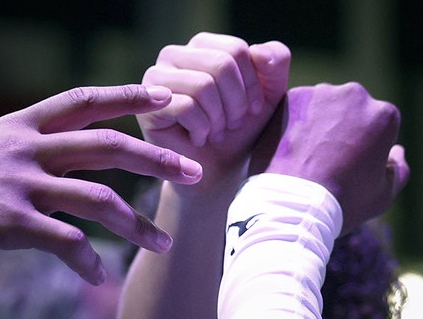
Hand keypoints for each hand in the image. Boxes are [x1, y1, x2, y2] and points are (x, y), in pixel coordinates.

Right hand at [0, 85, 201, 284]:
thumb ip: (7, 144)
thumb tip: (31, 147)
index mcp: (17, 126)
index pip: (82, 102)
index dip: (127, 97)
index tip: (163, 98)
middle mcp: (25, 149)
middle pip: (109, 147)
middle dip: (159, 158)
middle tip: (196, 171)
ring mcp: (18, 185)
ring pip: (99, 200)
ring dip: (139, 224)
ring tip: (164, 243)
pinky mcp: (7, 224)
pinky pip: (65, 243)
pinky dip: (87, 261)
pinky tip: (95, 277)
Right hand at [137, 32, 290, 194]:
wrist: (220, 170)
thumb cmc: (242, 129)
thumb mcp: (269, 92)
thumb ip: (275, 62)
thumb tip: (259, 51)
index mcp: (203, 45)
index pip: (236, 50)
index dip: (252, 85)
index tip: (252, 109)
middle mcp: (174, 54)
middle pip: (220, 65)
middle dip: (236, 103)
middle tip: (232, 125)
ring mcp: (155, 79)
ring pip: (203, 86)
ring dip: (219, 118)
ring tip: (216, 132)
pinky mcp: (147, 107)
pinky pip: (185, 108)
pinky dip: (202, 129)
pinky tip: (199, 138)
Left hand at [251, 82, 409, 231]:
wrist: (294, 202)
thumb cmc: (343, 202)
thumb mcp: (382, 195)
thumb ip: (398, 169)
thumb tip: (397, 151)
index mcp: (384, 115)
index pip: (381, 123)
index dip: (370, 143)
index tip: (355, 162)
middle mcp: (355, 94)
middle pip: (353, 108)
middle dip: (346, 126)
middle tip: (330, 156)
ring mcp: (321, 93)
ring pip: (325, 104)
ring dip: (321, 120)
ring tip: (308, 152)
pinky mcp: (292, 96)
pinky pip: (298, 106)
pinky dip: (296, 121)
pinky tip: (291, 146)